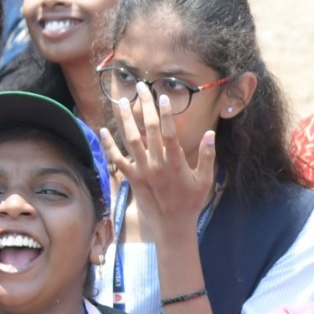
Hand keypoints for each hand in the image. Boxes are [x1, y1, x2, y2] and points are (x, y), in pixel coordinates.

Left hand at [98, 83, 216, 241]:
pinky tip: (103, 130)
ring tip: (122, 101)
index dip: (165, 112)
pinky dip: (109, 145)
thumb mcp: (204, 180)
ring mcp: (142, 170)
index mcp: (175, 162)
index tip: (162, 96)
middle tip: (141, 88)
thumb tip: (210, 134)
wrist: (172, 226)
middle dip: (145, 106)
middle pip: (148, 129)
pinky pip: (117, 159)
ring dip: (125, 119)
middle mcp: (156, 163)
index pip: (168, 132)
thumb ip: (207, 157)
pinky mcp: (132, 178)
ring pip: (130, 139)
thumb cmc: (191, 202)